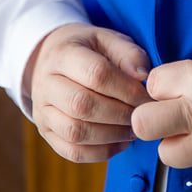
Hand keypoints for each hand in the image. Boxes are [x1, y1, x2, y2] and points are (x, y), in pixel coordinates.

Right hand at [26, 22, 149, 162]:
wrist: (52, 60)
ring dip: (112, 135)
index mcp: (63, 54)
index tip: (148, 97)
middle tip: (143, 116)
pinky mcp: (47, 133)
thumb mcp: (107, 39)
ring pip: (76, 132)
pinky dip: (101, 152)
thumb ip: (128, 53)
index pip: (96, 73)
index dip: (127, 89)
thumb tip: (143, 75)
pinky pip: (73, 151)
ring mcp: (42, 111)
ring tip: (134, 129)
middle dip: (120, 114)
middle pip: (82, 105)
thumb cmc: (88, 50)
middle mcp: (46, 84)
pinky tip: (121, 142)